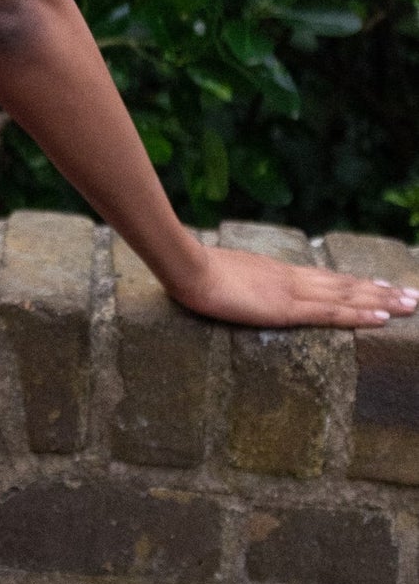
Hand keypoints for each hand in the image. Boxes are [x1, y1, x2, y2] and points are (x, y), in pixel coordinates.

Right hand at [168, 245, 418, 328]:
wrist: (188, 268)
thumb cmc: (196, 273)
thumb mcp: (224, 276)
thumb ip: (240, 282)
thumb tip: (241, 287)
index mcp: (278, 273)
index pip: (326, 279)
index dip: (356, 283)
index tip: (382, 285)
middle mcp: (293, 279)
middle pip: (345, 285)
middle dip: (381, 292)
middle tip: (413, 295)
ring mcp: (292, 292)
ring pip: (347, 296)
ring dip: (381, 300)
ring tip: (410, 304)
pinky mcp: (287, 308)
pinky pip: (331, 313)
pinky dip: (359, 314)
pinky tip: (382, 316)